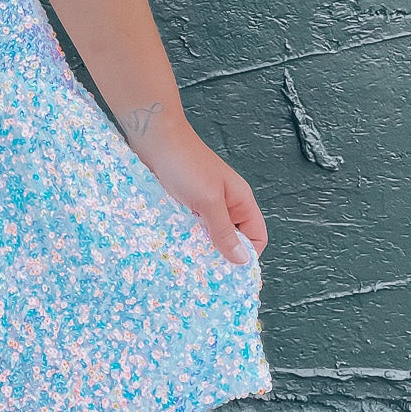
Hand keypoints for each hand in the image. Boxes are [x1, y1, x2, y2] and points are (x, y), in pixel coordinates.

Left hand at [118, 106, 268, 265]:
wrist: (154, 137)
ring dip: (200, 246)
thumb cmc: (185, 163)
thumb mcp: (208, 201)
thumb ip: (224, 230)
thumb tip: (243, 260)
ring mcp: (202, 203)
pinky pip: (189, 226)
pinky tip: (174, 244)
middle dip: (221, 254)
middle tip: (206, 272)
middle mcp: (224, 203)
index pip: (255, 236)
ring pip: (208, 234)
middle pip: (231, 237)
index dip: (248, 255)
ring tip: (188, 259)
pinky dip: (184, 236)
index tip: (231, 274)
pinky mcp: (182, 202)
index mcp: (240, 200)